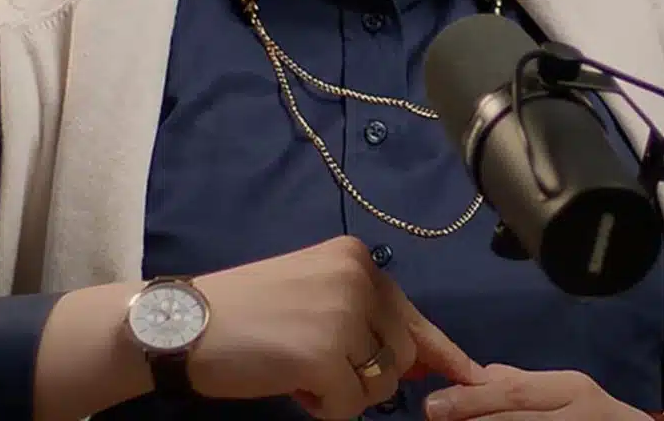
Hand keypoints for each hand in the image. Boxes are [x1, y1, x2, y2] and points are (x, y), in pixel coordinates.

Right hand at [188, 235, 483, 418]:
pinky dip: (324, 408)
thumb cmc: (248, 310)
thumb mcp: (315, 295)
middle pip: (400, 353)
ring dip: (346, 392)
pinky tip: (291, 383)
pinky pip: (350, 408)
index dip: (441, 352)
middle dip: (368, 375)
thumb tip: (421, 363)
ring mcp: (343, 314)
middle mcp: (357, 277)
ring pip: (381, 383)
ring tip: (300, 368)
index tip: (474, 377)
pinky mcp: (324, 354)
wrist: (189, 321)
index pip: (412, 314)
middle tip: (317, 365)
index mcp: (356, 258)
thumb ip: (365, 318)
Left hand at [423, 364, 649, 420]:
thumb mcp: (568, 392)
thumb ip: (525, 384)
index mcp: (571, 389)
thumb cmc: (599, 415)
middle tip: (433, 415)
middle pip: (517, 418)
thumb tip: (478, 376)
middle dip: (472, 418)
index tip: (435, 402)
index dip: (473, 398)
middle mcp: (577, 414)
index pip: (516, 392)